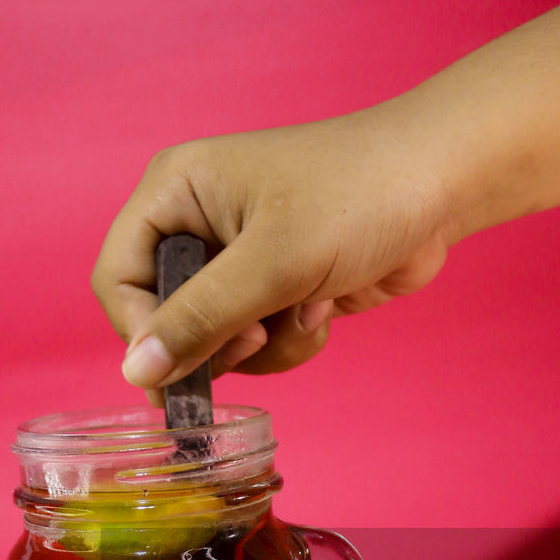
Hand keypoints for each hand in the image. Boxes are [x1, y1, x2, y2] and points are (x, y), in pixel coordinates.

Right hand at [91, 106, 450, 393]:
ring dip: (264, 345)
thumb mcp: (271, 261)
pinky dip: (291, 341)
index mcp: (175, 193)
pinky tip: (325, 308)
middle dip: (218, 340)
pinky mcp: (274, 291)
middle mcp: (196, 226)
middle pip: (164, 320)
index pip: (117, 279)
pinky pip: (257, 346)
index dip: (141, 329)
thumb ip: (198, 319)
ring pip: (215, 343)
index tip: (184, 363)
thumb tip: (135, 373)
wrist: (442, 186)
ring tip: (305, 307)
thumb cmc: (358, 195)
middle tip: (257, 332)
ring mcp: (237, 262)